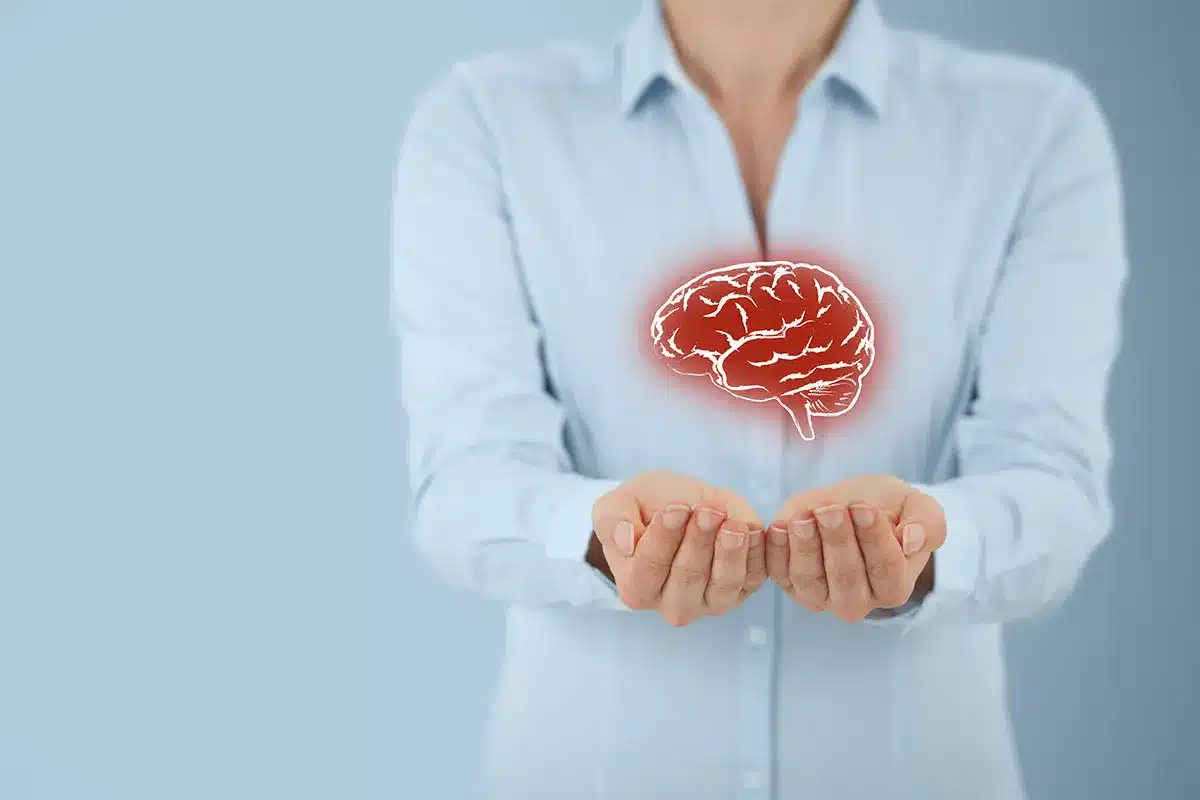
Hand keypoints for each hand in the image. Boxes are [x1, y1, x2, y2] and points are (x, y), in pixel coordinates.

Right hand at [590, 470, 766, 625]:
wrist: (685, 503)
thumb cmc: (647, 506)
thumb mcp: (617, 504)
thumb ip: (611, 521)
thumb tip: (626, 542)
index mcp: (636, 588)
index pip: (648, 569)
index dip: (664, 538)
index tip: (675, 508)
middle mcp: (672, 604)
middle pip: (687, 578)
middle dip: (699, 542)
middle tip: (706, 511)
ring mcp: (709, 602)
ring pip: (723, 584)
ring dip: (729, 553)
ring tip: (733, 524)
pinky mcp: (742, 590)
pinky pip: (753, 577)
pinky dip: (755, 555)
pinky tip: (751, 529)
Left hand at [765, 475, 944, 622]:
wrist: (849, 504)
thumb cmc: (887, 508)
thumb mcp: (916, 507)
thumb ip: (928, 523)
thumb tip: (912, 540)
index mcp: (894, 587)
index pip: (886, 570)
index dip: (874, 539)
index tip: (864, 507)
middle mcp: (857, 601)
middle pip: (846, 577)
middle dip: (838, 541)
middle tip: (831, 510)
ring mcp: (820, 596)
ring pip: (810, 579)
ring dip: (805, 547)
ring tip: (804, 517)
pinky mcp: (789, 583)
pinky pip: (778, 572)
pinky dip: (776, 551)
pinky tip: (780, 526)